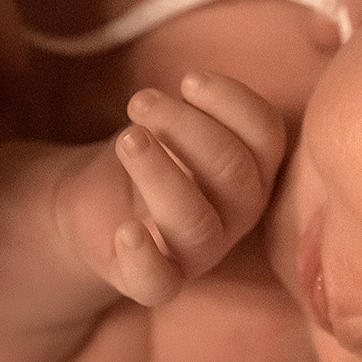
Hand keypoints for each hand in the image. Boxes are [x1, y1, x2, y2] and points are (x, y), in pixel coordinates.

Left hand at [53, 73, 287, 306]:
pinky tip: (124, 230)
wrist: (95, 207)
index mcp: (253, 171)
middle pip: (233, 172)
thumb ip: (195, 111)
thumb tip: (193, 85)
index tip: (187, 80)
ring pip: (196, 222)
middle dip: (187, 127)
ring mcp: (200, 253)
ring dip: (160, 173)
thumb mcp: (174, 125)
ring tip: (128, 139)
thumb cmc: (149, 156)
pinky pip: (159, 282)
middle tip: (140, 100)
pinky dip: (143, 257)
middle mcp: (236, 214)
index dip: (232, 102)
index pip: (266, 135)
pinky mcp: (156, 281)